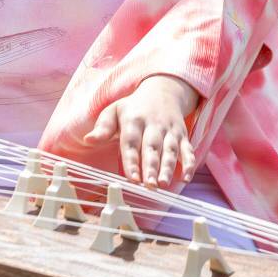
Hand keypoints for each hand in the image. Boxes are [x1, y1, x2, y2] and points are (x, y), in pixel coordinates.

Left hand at [83, 75, 198, 188]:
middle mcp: (153, 125)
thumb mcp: (114, 111)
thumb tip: (88, 139)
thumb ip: (102, 128)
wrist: (162, 91)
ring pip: (170, 150)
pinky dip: (189, 163)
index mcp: (133, 120)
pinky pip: (187, 149)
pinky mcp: (182, 135)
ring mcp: (169, 130)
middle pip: (152, 148)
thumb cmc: (133, 108)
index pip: (131, 143)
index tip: (131, 178)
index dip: (132, 161)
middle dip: (151, 167)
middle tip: (149, 185)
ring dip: (168, 168)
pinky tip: (186, 177)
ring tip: (163, 184)